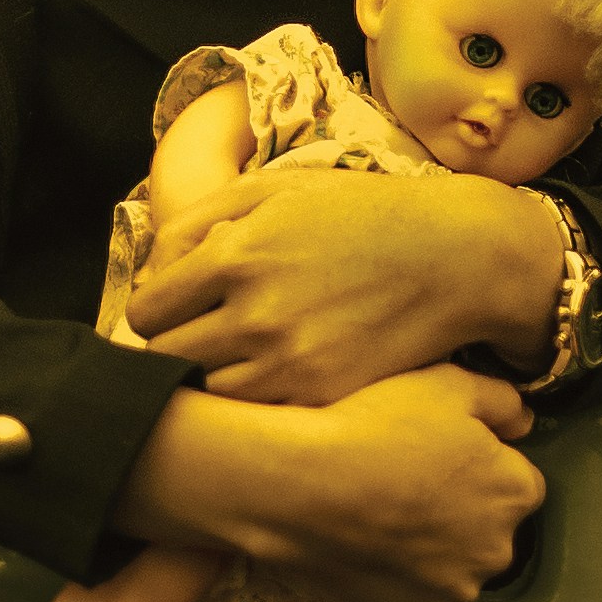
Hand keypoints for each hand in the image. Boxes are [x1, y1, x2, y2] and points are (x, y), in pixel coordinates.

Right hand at [122, 364, 544, 601]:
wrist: (300, 488)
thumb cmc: (373, 428)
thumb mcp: (446, 384)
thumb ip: (502, 400)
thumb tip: (522, 423)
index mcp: (516, 493)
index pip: (514, 483)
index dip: (476, 469)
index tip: (436, 459)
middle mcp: (498, 552)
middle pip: (487, 533)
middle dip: (458, 516)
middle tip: (405, 489)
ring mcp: (454, 595)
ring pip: (451, 572)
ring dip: (429, 555)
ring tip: (380, 522)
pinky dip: (396, 586)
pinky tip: (366, 555)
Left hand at [129, 159, 558, 406]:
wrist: (455, 258)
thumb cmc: (361, 213)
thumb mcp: (275, 189)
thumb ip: (197, 220)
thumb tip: (152, 272)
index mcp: (235, 255)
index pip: (146, 312)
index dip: (157, 310)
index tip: (177, 308)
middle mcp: (254, 314)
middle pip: (167, 359)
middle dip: (176, 344)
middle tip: (203, 333)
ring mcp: (289, 363)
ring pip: (206, 394)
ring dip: (212, 377)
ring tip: (240, 355)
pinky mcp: (321, 395)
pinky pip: (255, 413)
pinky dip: (255, 399)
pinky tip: (277, 371)